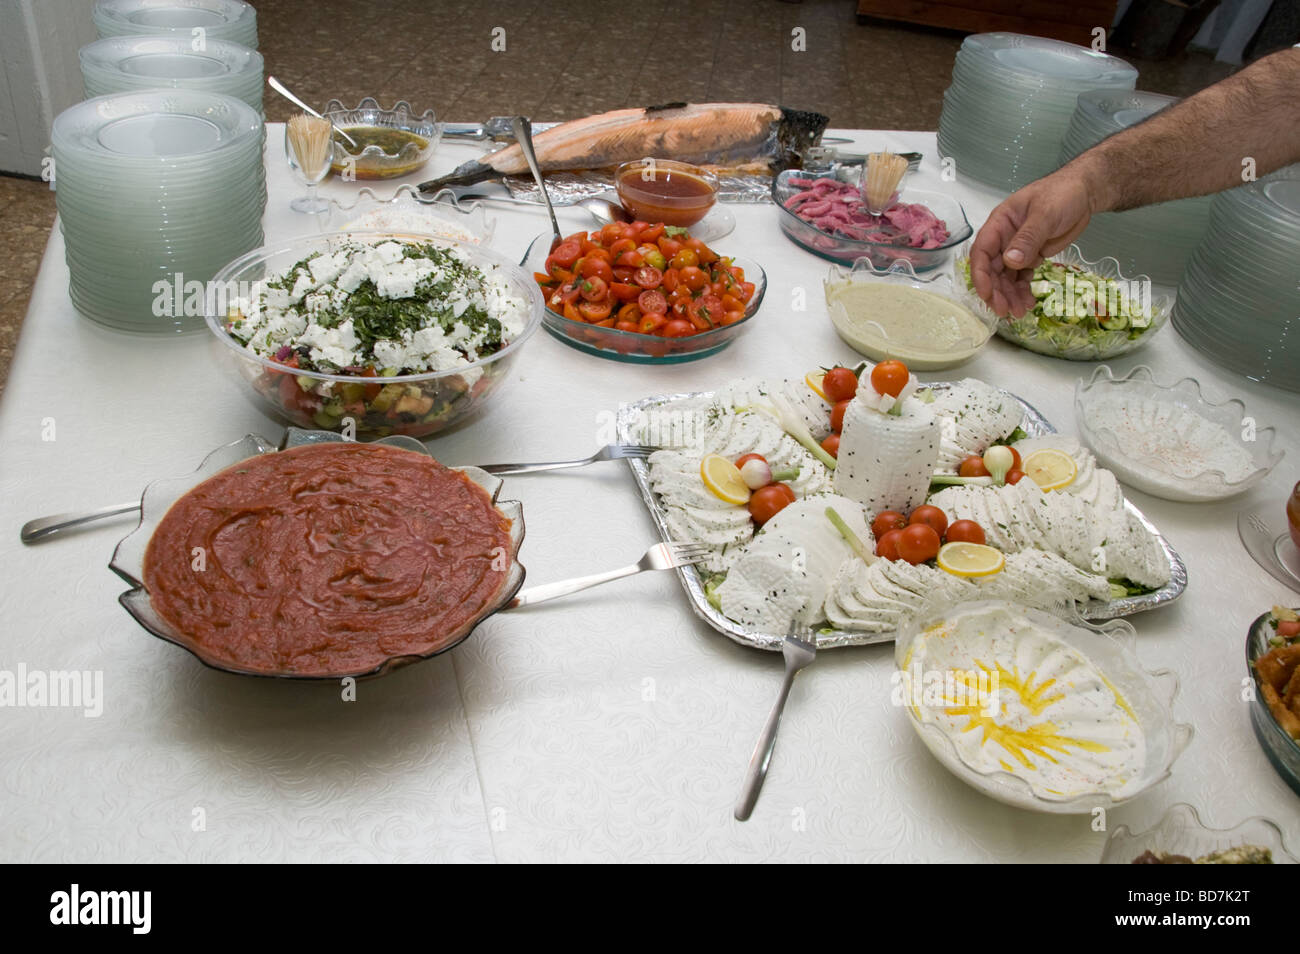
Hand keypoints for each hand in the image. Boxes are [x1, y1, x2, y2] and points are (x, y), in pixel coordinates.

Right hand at [969, 167, 1095, 316]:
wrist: (1085, 192)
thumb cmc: (1062, 194)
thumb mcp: (1045, 214)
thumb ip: (1028, 237)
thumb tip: (1011, 261)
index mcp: (1000, 223)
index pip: (982, 252)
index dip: (981, 275)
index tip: (987, 294)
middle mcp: (1004, 238)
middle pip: (992, 270)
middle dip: (996, 292)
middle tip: (1005, 311)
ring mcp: (1017, 249)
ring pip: (1006, 277)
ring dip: (1010, 296)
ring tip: (1019, 312)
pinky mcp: (1031, 256)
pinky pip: (1021, 277)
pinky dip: (1022, 291)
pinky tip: (1029, 303)